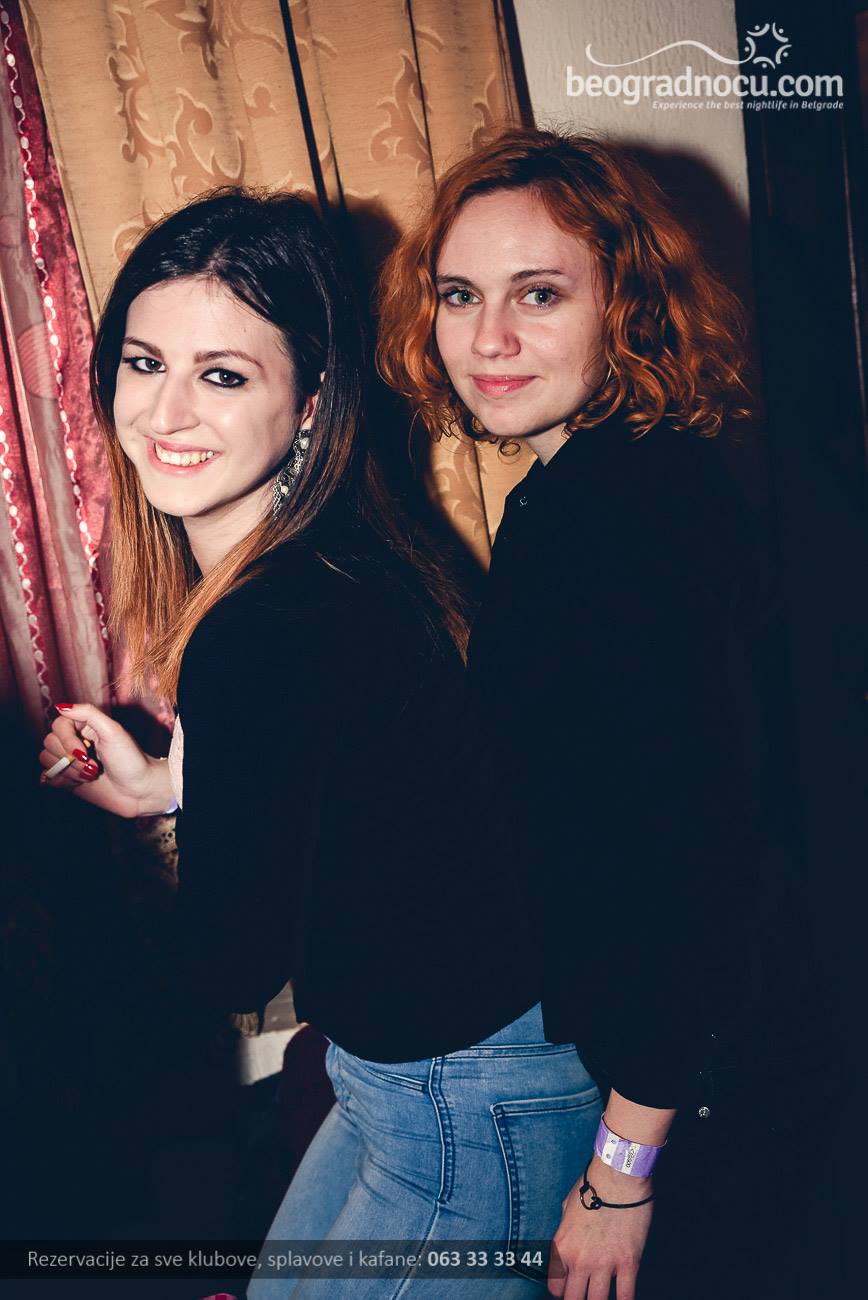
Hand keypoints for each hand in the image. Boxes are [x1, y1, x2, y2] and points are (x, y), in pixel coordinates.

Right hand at [39, 703, 172, 818]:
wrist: (139, 791)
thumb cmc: (130, 759)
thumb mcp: (113, 731)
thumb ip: (88, 713)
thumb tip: (61, 706)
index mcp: (85, 726)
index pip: (58, 725)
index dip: (67, 740)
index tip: (86, 753)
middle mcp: (75, 740)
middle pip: (49, 742)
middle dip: (70, 759)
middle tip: (94, 767)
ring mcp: (70, 760)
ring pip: (46, 759)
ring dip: (67, 771)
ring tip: (89, 775)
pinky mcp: (67, 778)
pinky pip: (47, 776)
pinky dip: (60, 781)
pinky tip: (79, 783)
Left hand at [548, 1155, 652, 1299]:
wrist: (618, 1175)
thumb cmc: (594, 1185)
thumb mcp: (568, 1206)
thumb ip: (566, 1228)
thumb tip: (570, 1237)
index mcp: (562, 1245)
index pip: (555, 1287)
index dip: (562, 1291)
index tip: (569, 1290)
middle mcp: (580, 1259)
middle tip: (585, 1295)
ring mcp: (604, 1263)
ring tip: (602, 1297)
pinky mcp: (628, 1263)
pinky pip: (626, 1296)